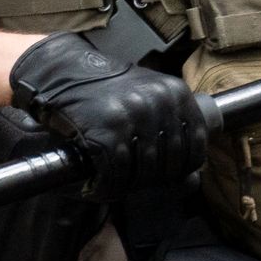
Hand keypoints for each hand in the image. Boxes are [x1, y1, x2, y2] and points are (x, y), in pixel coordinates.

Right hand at [9, 33, 206, 200]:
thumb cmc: (107, 92)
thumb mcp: (149, 99)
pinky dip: (107, 187)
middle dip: (152, 181)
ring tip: (115, 186)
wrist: (63, 73)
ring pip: (145, 170)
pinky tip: (98, 186)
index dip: (182, 168)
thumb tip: (191, 179)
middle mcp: (159, 103)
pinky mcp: (106, 130)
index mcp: (177, 94)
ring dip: (128, 187)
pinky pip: (115, 172)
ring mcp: (133, 116)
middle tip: (133, 184)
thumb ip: (170, 129)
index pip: (197, 145)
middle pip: (170, 162)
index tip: (165, 177)